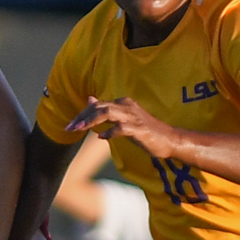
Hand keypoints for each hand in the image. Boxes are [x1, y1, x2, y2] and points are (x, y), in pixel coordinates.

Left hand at [64, 95, 182, 159]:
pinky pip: (121, 128)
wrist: (170, 140)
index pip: (97, 105)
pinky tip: (102, 137)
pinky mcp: (139, 129)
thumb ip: (106, 110)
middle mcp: (127, 106)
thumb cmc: (146, 131)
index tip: (69, 126)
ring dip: (91, 121)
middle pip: (99, 107)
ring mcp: (133, 117)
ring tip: (80, 129)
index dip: (82, 115)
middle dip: (82, 117)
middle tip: (69, 128)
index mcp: (122, 103)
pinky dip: (110, 132)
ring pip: (108, 113)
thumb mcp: (123, 119)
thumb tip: (90, 99)